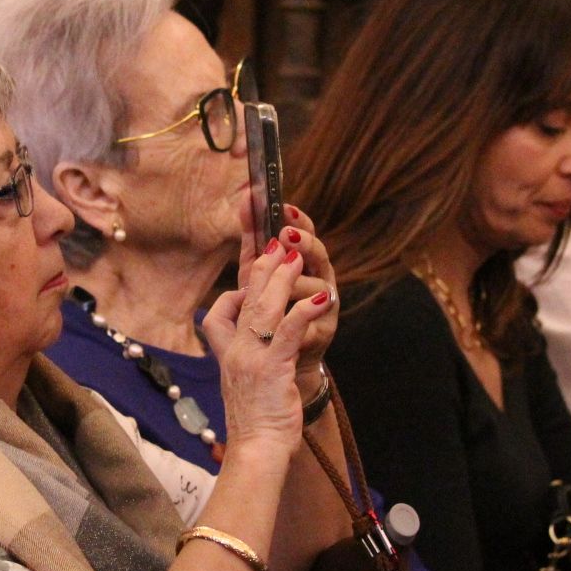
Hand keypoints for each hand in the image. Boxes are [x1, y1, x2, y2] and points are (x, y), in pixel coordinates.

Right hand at [205, 235, 334, 457]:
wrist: (256, 450)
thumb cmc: (255, 422)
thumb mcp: (242, 386)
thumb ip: (244, 362)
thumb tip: (252, 348)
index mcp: (227, 355)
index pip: (219, 314)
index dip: (235, 293)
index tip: (251, 282)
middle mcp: (235, 351)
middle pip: (245, 298)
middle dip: (262, 267)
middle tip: (278, 242)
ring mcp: (251, 358)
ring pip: (265, 306)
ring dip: (283, 277)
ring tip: (296, 255)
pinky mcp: (272, 368)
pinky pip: (287, 331)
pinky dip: (304, 311)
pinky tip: (323, 298)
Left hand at [263, 204, 339, 391]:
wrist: (276, 367)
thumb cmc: (266, 317)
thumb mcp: (255, 278)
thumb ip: (252, 245)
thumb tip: (245, 202)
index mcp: (303, 264)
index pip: (306, 234)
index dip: (299, 220)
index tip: (285, 208)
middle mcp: (318, 279)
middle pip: (318, 254)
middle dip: (303, 242)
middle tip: (287, 234)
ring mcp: (325, 305)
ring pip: (317, 287)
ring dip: (297, 285)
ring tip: (285, 286)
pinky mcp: (325, 331)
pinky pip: (314, 321)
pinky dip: (300, 319)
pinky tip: (291, 316)